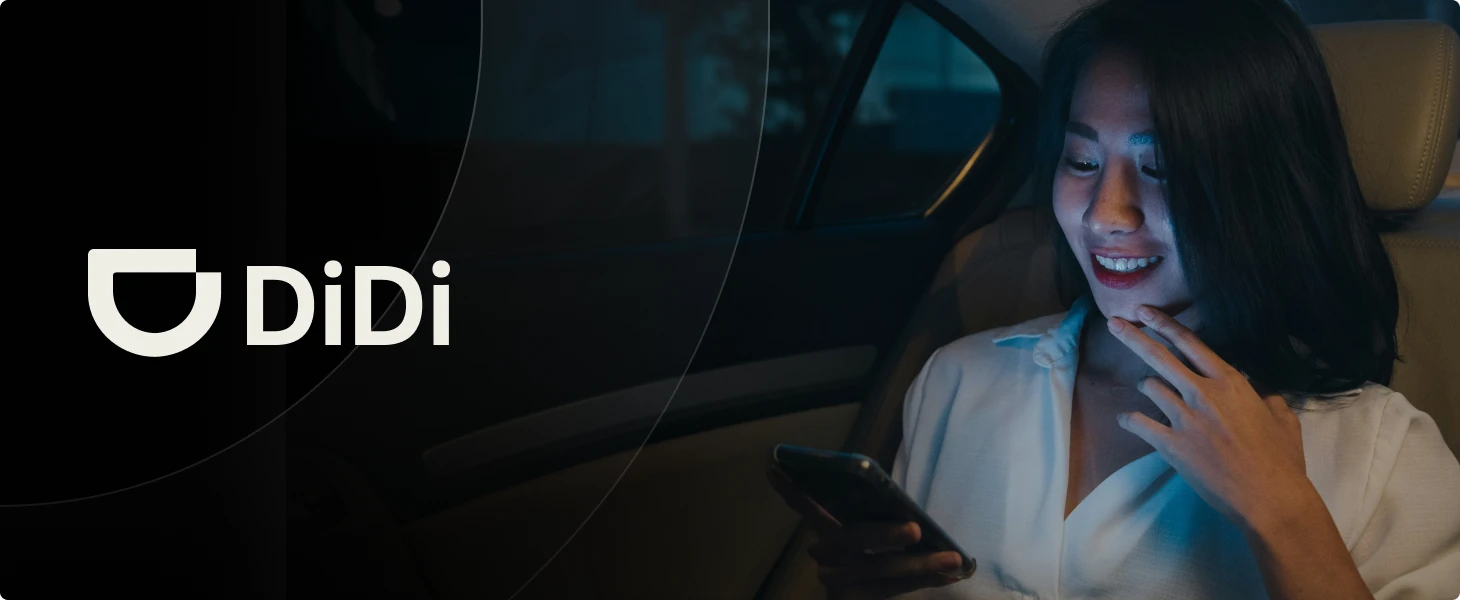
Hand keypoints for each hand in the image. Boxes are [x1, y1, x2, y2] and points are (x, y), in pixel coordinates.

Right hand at [766, 466, 965, 598]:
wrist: (861, 599)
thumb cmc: (873, 558)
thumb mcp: (867, 535)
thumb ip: (871, 517)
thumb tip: (906, 505)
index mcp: (827, 532)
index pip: (806, 506)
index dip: (790, 490)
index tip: (772, 467)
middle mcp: (827, 556)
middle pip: (853, 540)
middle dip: (885, 533)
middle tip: (915, 527)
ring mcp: (838, 582)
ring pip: (882, 569)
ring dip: (922, 563)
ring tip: (954, 559)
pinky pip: (895, 589)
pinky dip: (927, 581)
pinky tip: (952, 575)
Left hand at [1105, 305, 1322, 533]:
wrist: (1269, 497)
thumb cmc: (1281, 459)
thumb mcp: (1283, 418)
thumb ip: (1266, 398)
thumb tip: (1259, 391)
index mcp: (1230, 382)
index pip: (1190, 343)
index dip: (1164, 324)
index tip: (1144, 312)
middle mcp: (1203, 393)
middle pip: (1160, 356)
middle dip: (1133, 337)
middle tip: (1114, 323)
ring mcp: (1184, 418)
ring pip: (1149, 387)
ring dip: (1145, 387)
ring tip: (1146, 391)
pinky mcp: (1171, 444)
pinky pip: (1138, 423)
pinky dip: (1129, 420)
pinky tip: (1126, 420)